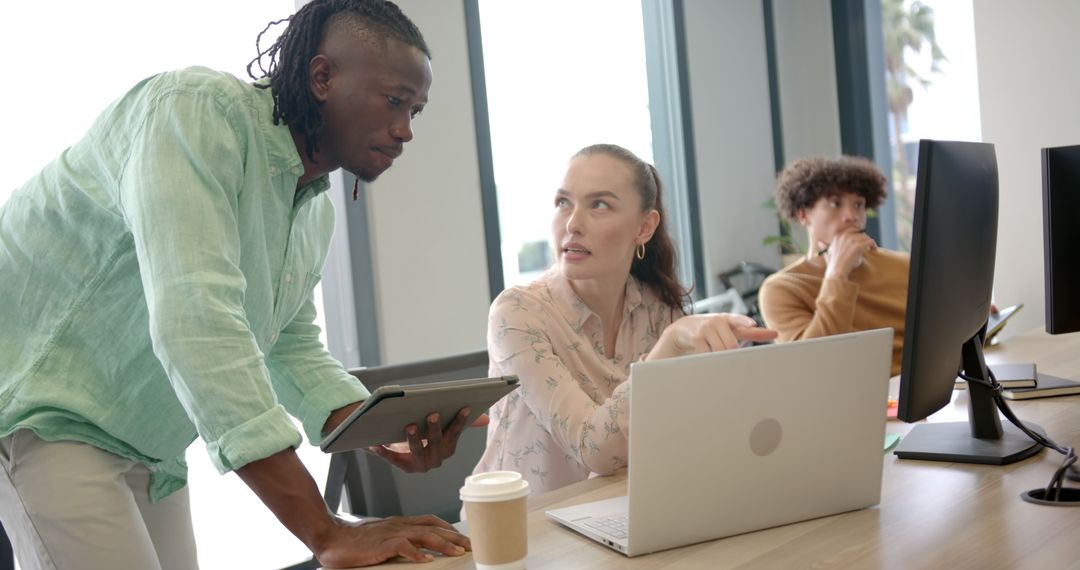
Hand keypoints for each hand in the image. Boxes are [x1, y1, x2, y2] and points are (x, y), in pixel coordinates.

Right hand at [315, 514, 470, 566]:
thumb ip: (400, 541)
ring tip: (457, 552)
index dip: (449, 528)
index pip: (431, 521)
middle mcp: (399, 525)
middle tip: (471, 545)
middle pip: (433, 528)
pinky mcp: (380, 545)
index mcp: (400, 523)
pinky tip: (426, 560)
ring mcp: (390, 533)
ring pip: (423, 535)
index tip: (463, 537)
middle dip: (454, 536)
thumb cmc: (355, 540)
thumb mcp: (383, 538)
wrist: (331, 538)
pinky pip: (402, 546)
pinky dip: (416, 553)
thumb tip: (420, 552)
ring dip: (442, 543)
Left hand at [365, 408, 488, 472]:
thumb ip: (463, 423)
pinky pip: (393, 458)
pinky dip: (384, 451)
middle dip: (435, 429)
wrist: (407, 454)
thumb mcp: (444, 429)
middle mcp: (436, 459)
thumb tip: (486, 418)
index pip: (455, 433)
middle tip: (432, 414)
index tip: (463, 407)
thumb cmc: (428, 436)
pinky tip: (376, 442)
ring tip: (410, 426)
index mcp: (448, 448)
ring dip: (414, 440)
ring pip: (417, 452)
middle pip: (436, 443)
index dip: (460, 421)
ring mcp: (419, 464)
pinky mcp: (402, 465)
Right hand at [646, 314, 778, 360]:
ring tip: (712, 352)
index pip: (738, 320)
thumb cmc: (711, 330)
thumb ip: (750, 332)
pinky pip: (706, 353)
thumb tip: (775, 333)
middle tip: (728, 358)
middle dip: (731, 354)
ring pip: (719, 351)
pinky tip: (703, 354)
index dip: (745, 322)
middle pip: (731, 345)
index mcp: (728, 319)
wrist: (683, 329)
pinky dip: (707, 358)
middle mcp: (717, 321)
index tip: (752, 323)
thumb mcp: (730, 328)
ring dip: (718, 357)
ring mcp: (706, 328)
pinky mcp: (696, 337)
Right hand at [820, 229, 875, 279]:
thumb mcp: (827, 253)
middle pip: (859, 232)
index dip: (857, 234)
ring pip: (865, 237)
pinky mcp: (858, 246)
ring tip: (871, 248)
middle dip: (863, 238)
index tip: (860, 240)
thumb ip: (824, 246)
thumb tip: (819, 242)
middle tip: (866, 245)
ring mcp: (851, 240)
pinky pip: (870, 241)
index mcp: (837, 236)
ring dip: (869, 242)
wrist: (837, 272)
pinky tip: (873, 249)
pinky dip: (873, 245)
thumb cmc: (833, 265)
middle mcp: (844, 236)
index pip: (851, 229)